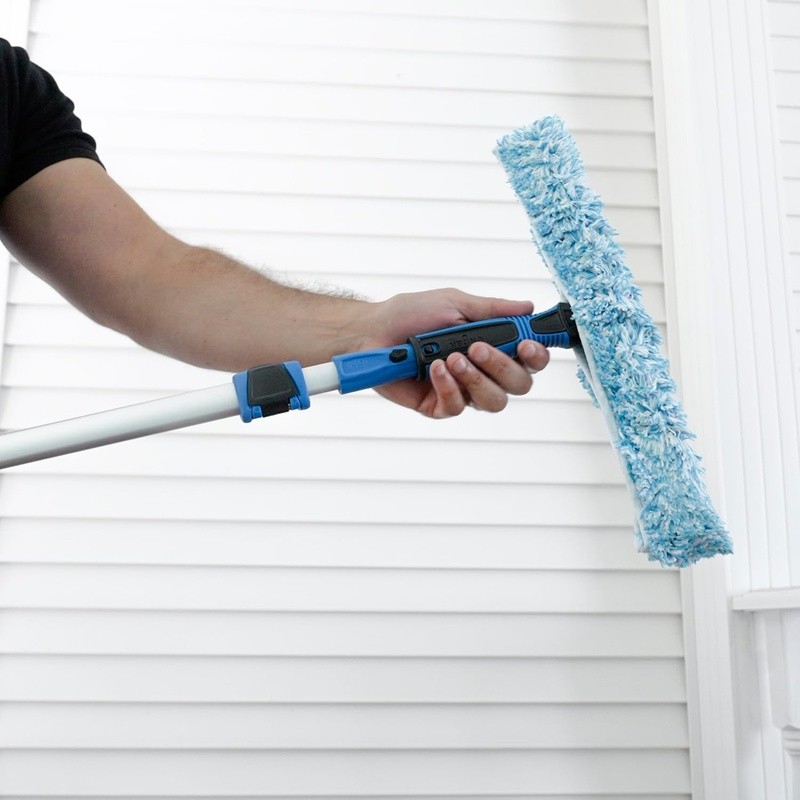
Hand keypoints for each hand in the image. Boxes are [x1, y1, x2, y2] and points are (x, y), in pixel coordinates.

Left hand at [363, 288, 550, 417]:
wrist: (373, 332)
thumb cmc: (411, 314)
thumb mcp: (454, 303)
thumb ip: (492, 310)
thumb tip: (527, 306)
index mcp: (492, 345)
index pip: (529, 360)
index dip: (536, 356)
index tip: (526, 344)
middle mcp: (482, 371)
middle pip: (518, 385)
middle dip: (503, 366)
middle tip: (477, 347)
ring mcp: (462, 391)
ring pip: (493, 401)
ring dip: (476, 378)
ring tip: (451, 357)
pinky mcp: (439, 406)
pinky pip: (458, 406)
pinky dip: (448, 386)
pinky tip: (434, 369)